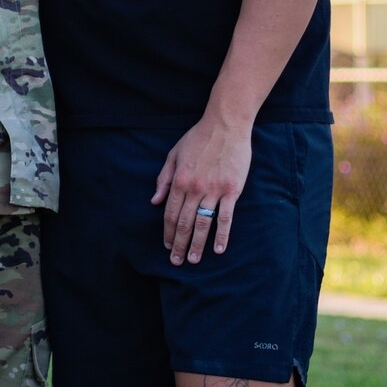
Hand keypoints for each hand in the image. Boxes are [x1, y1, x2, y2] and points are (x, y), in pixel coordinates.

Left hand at [151, 112, 252, 263]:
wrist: (226, 125)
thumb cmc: (198, 138)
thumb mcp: (174, 154)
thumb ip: (163, 179)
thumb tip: (154, 202)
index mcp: (179, 181)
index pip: (171, 214)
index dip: (168, 232)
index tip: (167, 246)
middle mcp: (195, 189)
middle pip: (185, 223)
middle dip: (179, 244)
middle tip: (177, 261)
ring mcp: (214, 191)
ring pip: (203, 224)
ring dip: (197, 245)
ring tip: (194, 260)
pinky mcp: (231, 191)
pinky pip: (226, 218)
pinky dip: (222, 235)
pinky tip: (218, 249)